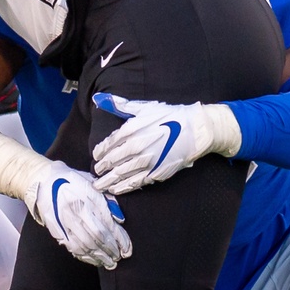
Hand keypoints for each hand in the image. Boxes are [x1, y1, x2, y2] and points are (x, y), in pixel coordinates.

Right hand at [24, 160, 131, 268]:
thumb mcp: (91, 182)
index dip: (119, 239)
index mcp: (86, 196)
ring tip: (109, 262)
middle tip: (119, 257)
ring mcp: (64, 221)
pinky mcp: (56, 229)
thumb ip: (107, 200)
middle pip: (97, 236)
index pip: (107, 223)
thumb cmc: (71, 180)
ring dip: (100, 257)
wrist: (43, 180)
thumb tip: (120, 220)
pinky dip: (85, 256)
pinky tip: (94, 259)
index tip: (127, 248)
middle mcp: (75, 210)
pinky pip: (72, 247)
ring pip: (85, 245)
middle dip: (111, 250)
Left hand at [91, 94, 239, 194]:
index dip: (100, 151)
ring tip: (100, 185)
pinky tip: (116, 190)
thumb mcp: (144, 108)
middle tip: (96, 173)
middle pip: (113, 161)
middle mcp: (137, 147)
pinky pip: (136, 182)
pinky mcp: (156, 173)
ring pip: (122, 174)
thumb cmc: (169, 116)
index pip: (110, 143)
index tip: (96, 156)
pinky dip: (124, 187)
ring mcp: (146, 162)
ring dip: (108, 181)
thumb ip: (120, 105)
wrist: (194, 131)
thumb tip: (100, 99)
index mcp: (132, 130)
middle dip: (102, 168)